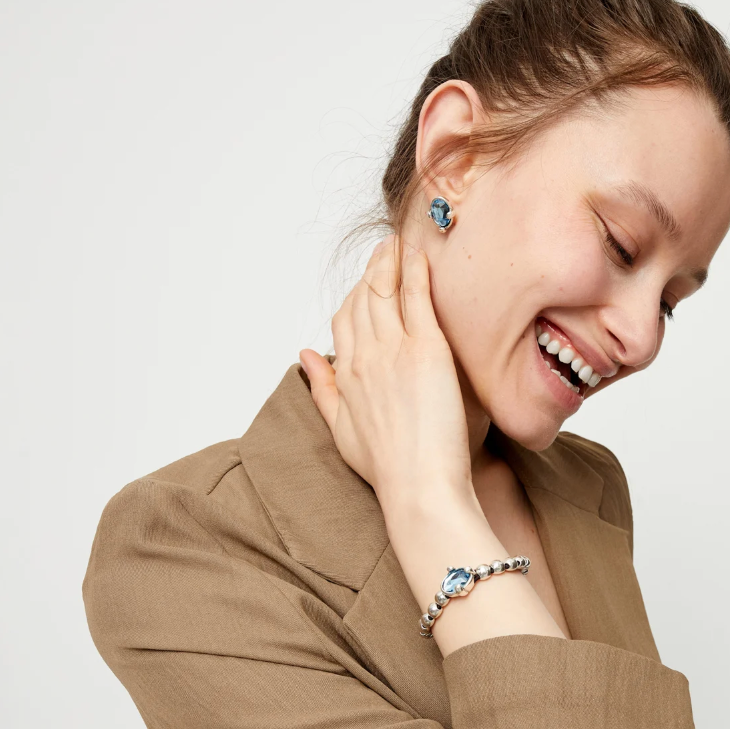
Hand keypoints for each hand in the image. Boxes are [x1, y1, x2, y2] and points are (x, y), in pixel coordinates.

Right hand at [299, 236, 473, 510]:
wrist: (418, 486)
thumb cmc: (389, 468)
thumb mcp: (342, 429)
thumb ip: (322, 389)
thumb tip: (304, 357)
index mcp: (346, 375)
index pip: (344, 320)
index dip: (355, 296)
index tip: (368, 282)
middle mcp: (364, 357)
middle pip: (361, 299)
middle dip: (372, 269)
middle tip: (386, 248)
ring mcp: (393, 350)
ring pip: (384, 291)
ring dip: (390, 261)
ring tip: (400, 242)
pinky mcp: (425, 350)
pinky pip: (416, 298)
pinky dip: (415, 272)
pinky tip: (420, 254)